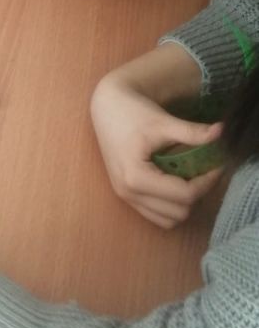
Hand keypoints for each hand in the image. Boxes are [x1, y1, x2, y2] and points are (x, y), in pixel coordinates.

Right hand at [90, 77, 222, 228]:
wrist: (106, 106)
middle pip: (179, 213)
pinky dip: (170, 206)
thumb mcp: (163, 122)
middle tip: (204, 171)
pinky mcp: (125, 194)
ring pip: (167, 220)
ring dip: (183, 204)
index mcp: (136, 177)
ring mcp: (125, 196)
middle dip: (197, 194)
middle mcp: (129, 193)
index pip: (184, 195)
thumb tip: (222, 132)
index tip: (217, 166)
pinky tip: (173, 182)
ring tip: (189, 178)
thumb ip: (192, 132)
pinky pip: (155, 214)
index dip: (207, 182)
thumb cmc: (132, 112)